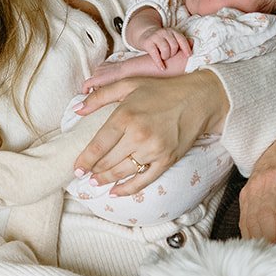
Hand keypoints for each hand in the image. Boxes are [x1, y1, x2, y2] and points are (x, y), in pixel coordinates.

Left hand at [72, 71, 228, 192]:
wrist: (199, 99)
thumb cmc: (162, 90)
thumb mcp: (129, 84)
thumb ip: (100, 96)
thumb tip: (77, 109)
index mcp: (125, 116)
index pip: (98, 146)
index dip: (85, 160)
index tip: (76, 168)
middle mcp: (138, 135)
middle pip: (108, 161)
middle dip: (93, 171)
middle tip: (85, 175)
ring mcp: (153, 150)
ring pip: (122, 172)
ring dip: (106, 180)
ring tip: (97, 182)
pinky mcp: (167, 160)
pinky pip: (143, 180)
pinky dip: (127, 189)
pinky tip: (115, 191)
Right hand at [144, 27, 192, 67]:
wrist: (145, 34)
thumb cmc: (162, 40)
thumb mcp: (171, 38)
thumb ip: (180, 41)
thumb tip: (193, 43)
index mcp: (172, 31)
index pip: (181, 39)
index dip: (186, 48)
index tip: (189, 56)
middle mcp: (164, 32)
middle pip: (174, 45)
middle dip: (173, 54)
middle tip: (170, 57)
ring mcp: (155, 36)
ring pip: (165, 49)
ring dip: (166, 57)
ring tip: (164, 58)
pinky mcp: (148, 42)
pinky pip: (155, 54)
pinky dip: (159, 62)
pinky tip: (162, 68)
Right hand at [239, 131, 275, 242]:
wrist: (274, 140)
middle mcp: (268, 179)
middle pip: (266, 211)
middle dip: (272, 236)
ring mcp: (254, 189)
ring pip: (253, 219)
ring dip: (261, 240)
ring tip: (273, 258)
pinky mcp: (246, 197)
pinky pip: (245, 221)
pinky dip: (251, 237)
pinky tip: (261, 251)